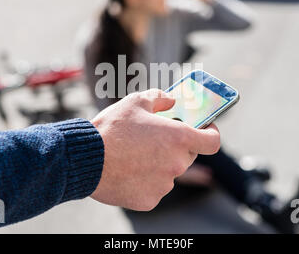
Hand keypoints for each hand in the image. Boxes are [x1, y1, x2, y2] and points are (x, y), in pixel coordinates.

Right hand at [90, 89, 220, 210]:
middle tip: (157, 139)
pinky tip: (127, 171)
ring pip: (169, 173)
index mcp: (179, 138)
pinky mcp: (150, 200)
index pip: (212, 142)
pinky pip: (153, 188)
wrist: (85, 158)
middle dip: (176, 147)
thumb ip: (159, 98)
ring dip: (159, 164)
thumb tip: (171, 100)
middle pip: (188, 156)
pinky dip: (145, 180)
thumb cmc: (112, 128)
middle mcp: (176, 163)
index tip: (204, 129)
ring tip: (134, 155)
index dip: (211, 134)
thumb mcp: (135, 101)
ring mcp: (164, 184)